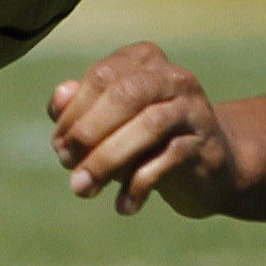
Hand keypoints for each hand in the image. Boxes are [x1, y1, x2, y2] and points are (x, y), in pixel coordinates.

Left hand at [47, 42, 238, 217]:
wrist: (208, 168)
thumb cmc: (146, 139)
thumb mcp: (110, 121)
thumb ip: (79, 107)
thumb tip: (58, 101)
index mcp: (144, 60)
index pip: (101, 77)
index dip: (73, 112)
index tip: (59, 146)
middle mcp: (172, 77)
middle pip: (124, 95)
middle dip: (88, 133)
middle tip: (66, 164)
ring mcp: (193, 110)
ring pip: (148, 126)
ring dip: (107, 160)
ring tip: (83, 188)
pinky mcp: (205, 145)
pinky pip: (167, 161)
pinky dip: (138, 185)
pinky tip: (123, 205)